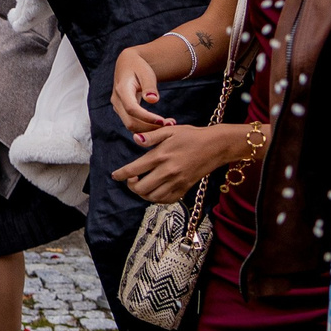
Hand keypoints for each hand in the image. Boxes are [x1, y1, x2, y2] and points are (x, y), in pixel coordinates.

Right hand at [112, 47, 177, 133]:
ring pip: (131, 125)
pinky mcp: (122, 111)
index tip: (163, 121)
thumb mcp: (146, 73)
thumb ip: (149, 87)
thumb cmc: (139, 67)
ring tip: (169, 124)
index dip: (146, 117)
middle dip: (150, 127)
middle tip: (171, 125)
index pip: (132, 109)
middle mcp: (117, 100)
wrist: (127, 64)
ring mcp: (118, 107)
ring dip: (149, 129)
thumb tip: (153, 100)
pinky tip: (161, 123)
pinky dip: (146, 127)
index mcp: (122, 89)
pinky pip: (133, 123)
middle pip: (130, 122)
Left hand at [112, 123, 244, 204]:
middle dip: (131, 185)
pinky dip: (157, 199)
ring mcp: (178, 182)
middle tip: (131, 179)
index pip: (134, 170)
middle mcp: (168, 172)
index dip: (121, 174)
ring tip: (141, 184)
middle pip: (141, 188)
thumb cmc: (191, 136)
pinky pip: (168, 200)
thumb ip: (150, 136)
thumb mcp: (169, 131)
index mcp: (161, 156)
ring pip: (153, 197)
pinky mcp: (186, 188)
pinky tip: (154, 191)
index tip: (115, 176)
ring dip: (143, 194)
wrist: (216, 146)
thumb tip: (135, 139)